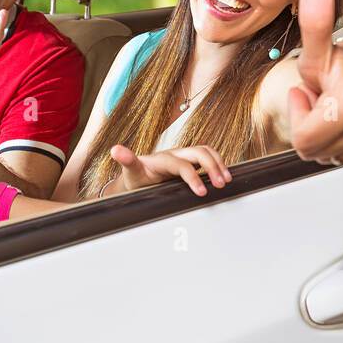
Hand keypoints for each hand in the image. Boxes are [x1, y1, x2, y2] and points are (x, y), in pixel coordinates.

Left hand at [104, 144, 230, 197]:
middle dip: (212, 166)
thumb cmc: (136, 176)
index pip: (182, 164)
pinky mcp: (190, 161)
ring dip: (218, 164)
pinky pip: (207, 158)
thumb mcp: (130, 171)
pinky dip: (218, 165)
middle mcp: (176, 154)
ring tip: (227, 180)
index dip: (193, 177)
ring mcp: (184, 156)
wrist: (138, 176)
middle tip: (221, 184)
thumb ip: (126, 160)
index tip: (202, 192)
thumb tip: (115, 149)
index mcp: (163, 159)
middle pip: (199, 152)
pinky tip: (223, 178)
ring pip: (206, 152)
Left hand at [287, 0, 342, 164]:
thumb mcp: (317, 50)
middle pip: (315, 151)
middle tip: (324, 99)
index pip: (304, 140)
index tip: (313, 92)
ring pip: (329, 155)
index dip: (300, 114)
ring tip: (336, 107)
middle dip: (311, 124)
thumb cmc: (342, 61)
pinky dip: (342, 140)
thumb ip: (313, 22)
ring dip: (325, 132)